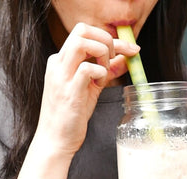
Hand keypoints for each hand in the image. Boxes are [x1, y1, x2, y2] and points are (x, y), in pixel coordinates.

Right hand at [34, 22, 139, 157]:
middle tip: (115, 58)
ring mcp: (61, 76)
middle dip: (106, 39)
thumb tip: (126, 58)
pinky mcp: (69, 91)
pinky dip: (101, 73)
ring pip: (82, 42)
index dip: (110, 37)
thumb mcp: (91, 88)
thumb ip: (107, 71)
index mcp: (61, 61)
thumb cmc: (71, 115)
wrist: (56, 140)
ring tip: (105, 72)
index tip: (130, 48)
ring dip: (102, 53)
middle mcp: (58, 64)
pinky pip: (87, 69)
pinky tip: (100, 85)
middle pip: (81, 30)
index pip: (84, 33)